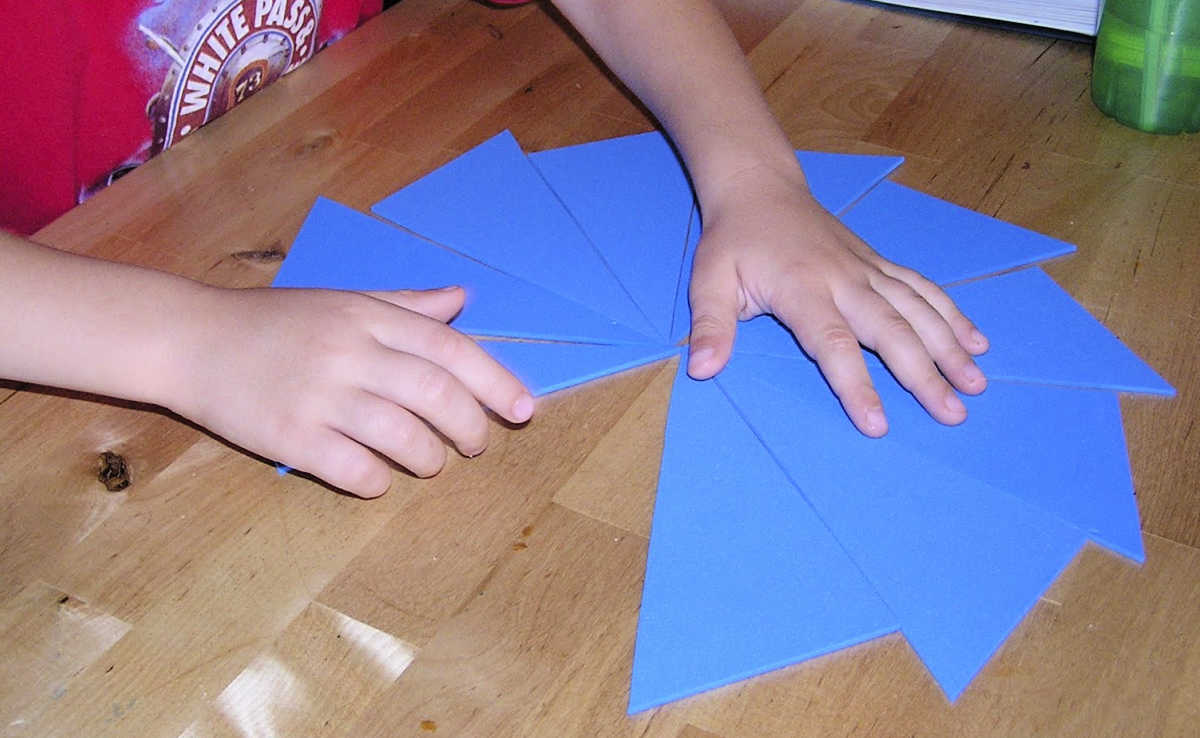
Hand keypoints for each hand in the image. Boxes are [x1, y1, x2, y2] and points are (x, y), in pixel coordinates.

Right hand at [170, 285, 533, 496]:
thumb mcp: (343, 299)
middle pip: (436, 395)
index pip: (450, 348)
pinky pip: (354, 470)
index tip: (523, 409)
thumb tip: (461, 298)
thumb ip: (405, 304)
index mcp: (367, 316)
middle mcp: (349, 352)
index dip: (494, 381)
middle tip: (475, 445)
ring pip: (403, 437)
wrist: (191, 340)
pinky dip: (377, 480)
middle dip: (470, 428)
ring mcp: (319, 396)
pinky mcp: (289, 437)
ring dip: (429, 459)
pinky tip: (376, 477)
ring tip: (429, 462)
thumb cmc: (274, 321)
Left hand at [686, 166, 988, 435]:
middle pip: (891, 331)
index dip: (857, 385)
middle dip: (924, 374)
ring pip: (917, 309)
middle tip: (953, 415)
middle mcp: (844, 279)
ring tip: (977, 384)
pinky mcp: (879, 263)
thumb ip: (711, 326)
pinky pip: (922, 288)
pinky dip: (952, 313)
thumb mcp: (708, 281)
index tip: (877, 424)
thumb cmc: (733, 241)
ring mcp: (867, 269)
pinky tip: (976, 342)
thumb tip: (703, 369)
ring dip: (950, 347)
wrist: (760, 187)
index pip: (833, 344)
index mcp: (802, 288)